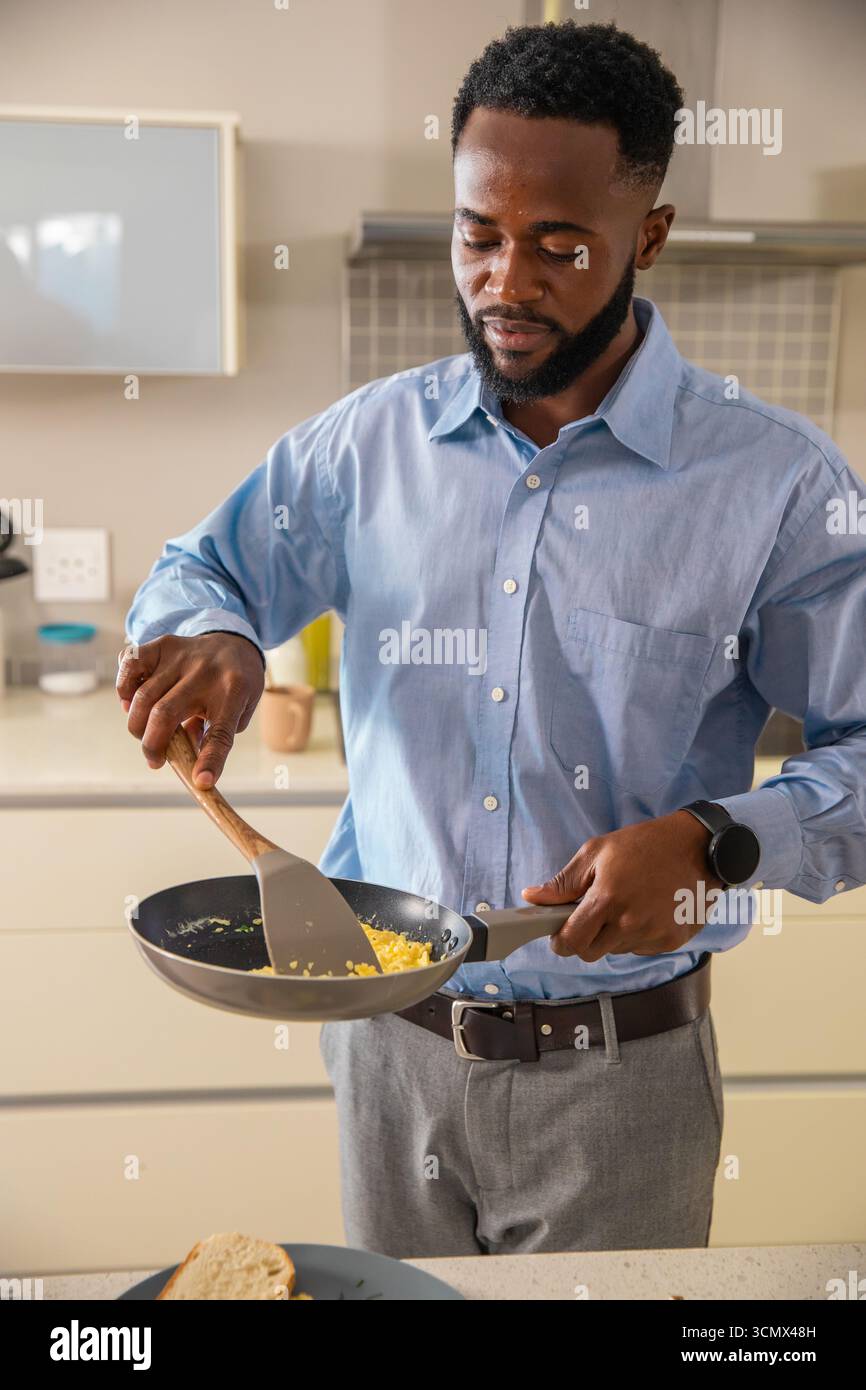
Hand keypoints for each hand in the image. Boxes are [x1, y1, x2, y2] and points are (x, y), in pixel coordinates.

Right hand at [116, 632, 264, 787]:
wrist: (235, 643)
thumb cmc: (235, 687)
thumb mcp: (239, 712)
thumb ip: (214, 737)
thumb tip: (182, 759)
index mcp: (234, 693)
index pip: (221, 733)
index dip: (210, 761)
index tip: (201, 782)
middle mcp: (206, 673)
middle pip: (165, 714)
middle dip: (151, 745)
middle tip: (155, 759)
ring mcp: (182, 657)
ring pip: (143, 695)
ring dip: (136, 723)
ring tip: (143, 732)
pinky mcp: (163, 645)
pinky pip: (130, 663)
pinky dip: (123, 687)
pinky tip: (130, 700)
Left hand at [521, 811, 722, 960]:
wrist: (699, 847)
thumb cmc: (645, 843)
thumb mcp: (597, 852)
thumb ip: (564, 882)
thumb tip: (532, 897)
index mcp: (608, 899)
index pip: (572, 942)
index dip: (560, 941)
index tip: (559, 934)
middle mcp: (631, 922)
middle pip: (591, 953)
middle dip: (585, 939)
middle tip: (592, 915)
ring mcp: (654, 934)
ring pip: (617, 951)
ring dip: (613, 935)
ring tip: (627, 903)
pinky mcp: (672, 941)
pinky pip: (642, 948)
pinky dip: (637, 935)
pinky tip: (647, 909)